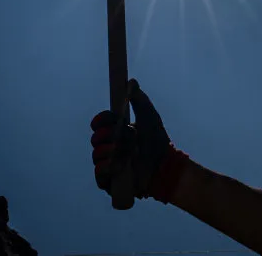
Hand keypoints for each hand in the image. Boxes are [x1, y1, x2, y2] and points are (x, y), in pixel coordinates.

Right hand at [90, 79, 174, 202]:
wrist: (166, 165)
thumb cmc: (158, 140)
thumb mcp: (149, 116)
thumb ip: (140, 99)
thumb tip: (131, 81)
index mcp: (116, 131)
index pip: (99, 123)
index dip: (101, 119)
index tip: (111, 118)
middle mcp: (110, 146)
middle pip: (95, 138)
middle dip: (108, 135)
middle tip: (123, 136)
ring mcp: (109, 163)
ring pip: (96, 154)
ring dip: (109, 151)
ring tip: (125, 151)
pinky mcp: (110, 180)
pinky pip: (98, 174)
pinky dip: (105, 168)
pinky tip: (117, 165)